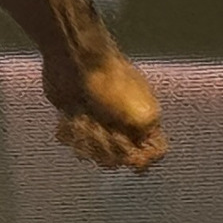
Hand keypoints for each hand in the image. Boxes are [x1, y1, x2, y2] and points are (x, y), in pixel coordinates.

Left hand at [46, 44, 167, 171]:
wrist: (76, 61)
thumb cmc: (112, 85)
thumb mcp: (144, 115)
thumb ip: (149, 141)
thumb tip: (139, 159)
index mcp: (144, 122)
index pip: (153, 154)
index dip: (139, 158)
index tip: (127, 145)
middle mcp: (123, 126)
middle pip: (118, 160)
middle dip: (106, 145)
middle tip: (101, 122)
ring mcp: (98, 125)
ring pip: (93, 155)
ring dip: (86, 137)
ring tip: (84, 115)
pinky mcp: (75, 120)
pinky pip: (72, 142)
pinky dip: (69, 130)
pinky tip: (70, 114)